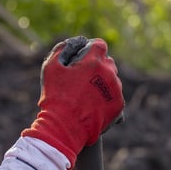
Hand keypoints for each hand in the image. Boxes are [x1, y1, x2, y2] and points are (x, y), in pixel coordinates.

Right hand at [22, 38, 124, 164]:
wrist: (64, 127)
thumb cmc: (55, 97)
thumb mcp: (51, 68)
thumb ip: (62, 49)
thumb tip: (74, 43)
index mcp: (94, 62)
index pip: (99, 45)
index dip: (90, 49)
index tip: (84, 57)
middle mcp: (109, 73)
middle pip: (108, 62)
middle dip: (97, 66)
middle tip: (83, 78)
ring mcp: (116, 90)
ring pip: (113, 80)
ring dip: (103, 82)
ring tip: (87, 94)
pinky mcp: (119, 106)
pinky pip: (116, 96)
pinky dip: (107, 98)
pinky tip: (94, 104)